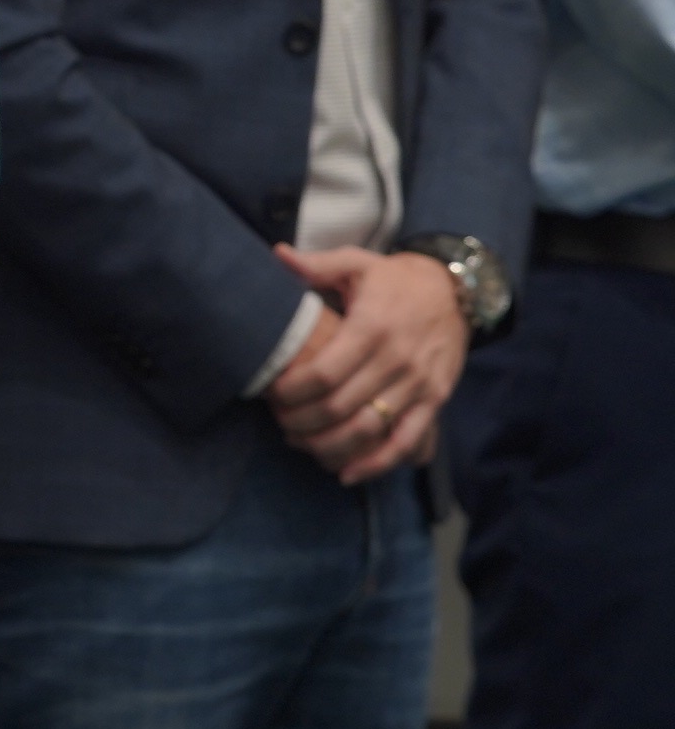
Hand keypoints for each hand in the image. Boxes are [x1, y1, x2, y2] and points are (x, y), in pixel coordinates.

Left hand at [270, 245, 463, 483]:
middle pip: (341, 406)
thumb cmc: (395, 279)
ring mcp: (420, 383)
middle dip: (302, 422)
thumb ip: (316, 264)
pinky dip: (377, 463)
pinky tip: (347, 473)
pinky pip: (407, 441)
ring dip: (331, 446)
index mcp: (373, 327)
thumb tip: (278, 255)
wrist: (456, 290)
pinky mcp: (436, 399)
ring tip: (302, 444)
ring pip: (370, 429)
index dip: (293, 392)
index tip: (271, 395)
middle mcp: (398, 359)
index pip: (325, 373)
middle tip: (279, 423)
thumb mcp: (357, 263)